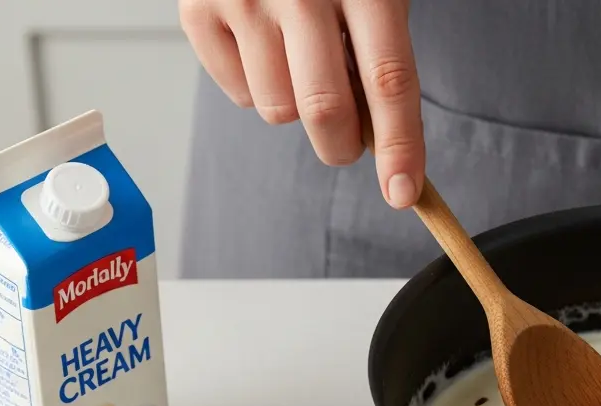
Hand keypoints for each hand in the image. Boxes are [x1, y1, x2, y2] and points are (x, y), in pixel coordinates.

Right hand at [179, 0, 424, 207]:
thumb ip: (382, 52)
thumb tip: (382, 138)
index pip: (388, 80)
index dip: (399, 145)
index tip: (403, 193)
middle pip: (324, 109)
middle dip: (342, 146)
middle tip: (347, 141)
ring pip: (278, 111)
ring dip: (296, 107)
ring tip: (300, 62)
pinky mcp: (198, 7)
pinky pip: (239, 94)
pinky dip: (258, 88)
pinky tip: (266, 48)